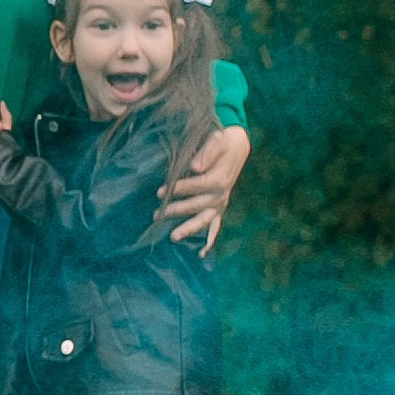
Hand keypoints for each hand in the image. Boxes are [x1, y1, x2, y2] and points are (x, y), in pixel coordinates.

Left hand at [161, 122, 249, 253]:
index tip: (161, 191)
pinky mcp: (220, 207)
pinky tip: (201, 254)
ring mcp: (221, 202)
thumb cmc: (223, 142)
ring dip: (189, 229)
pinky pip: (216, 226)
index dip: (179, 188)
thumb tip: (195, 166)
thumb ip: (206, 152)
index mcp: (220, 178)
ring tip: (173, 237)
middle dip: (177, 210)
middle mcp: (221, 194)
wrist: (237, 147)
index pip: (197, 186)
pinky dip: (210, 240)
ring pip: (205, 220)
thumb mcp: (217, 140)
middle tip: (157, 214)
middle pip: (198, 205)